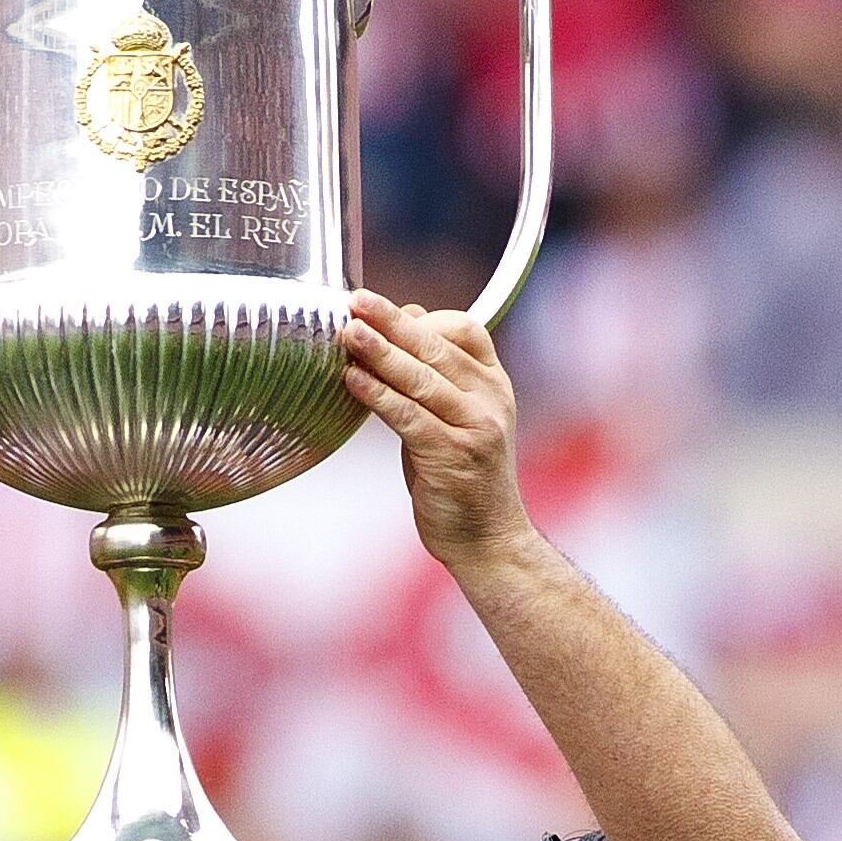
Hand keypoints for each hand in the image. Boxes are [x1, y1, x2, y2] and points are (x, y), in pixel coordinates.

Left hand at [341, 291, 527, 569]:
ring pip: (422, 379)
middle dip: (392, 322)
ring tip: (347, 333)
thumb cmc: (460, 476)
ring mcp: (477, 427)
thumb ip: (432, 374)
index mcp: (494, 383)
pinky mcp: (455, 456)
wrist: (487, 539)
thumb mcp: (454, 417)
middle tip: (355, 301)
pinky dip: (379, 395)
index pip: (465, 329)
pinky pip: (410, 417)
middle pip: (438, 347)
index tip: (377, 308)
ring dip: (381, 353)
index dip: (422, 316)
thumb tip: (405, 317)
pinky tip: (352, 380)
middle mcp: (492, 399)